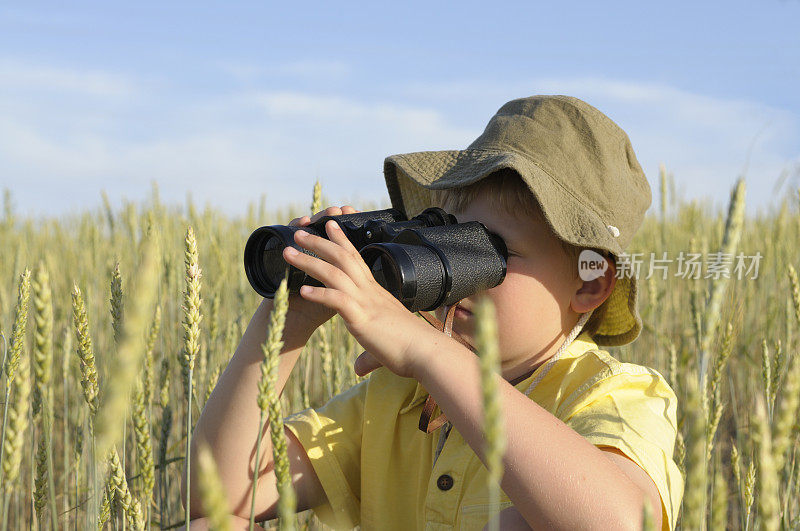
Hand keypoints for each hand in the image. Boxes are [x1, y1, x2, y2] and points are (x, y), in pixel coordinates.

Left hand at [282, 218, 438, 379]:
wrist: (425, 353)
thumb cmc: (408, 349)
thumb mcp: (383, 348)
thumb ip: (368, 358)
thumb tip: (359, 369)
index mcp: (374, 293)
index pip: (356, 259)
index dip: (341, 240)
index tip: (329, 224)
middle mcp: (369, 292)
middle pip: (341, 258)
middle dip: (318, 243)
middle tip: (298, 231)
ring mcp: (366, 303)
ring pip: (335, 273)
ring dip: (309, 261)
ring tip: (288, 253)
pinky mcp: (362, 319)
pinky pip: (338, 300)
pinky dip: (319, 294)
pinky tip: (303, 291)